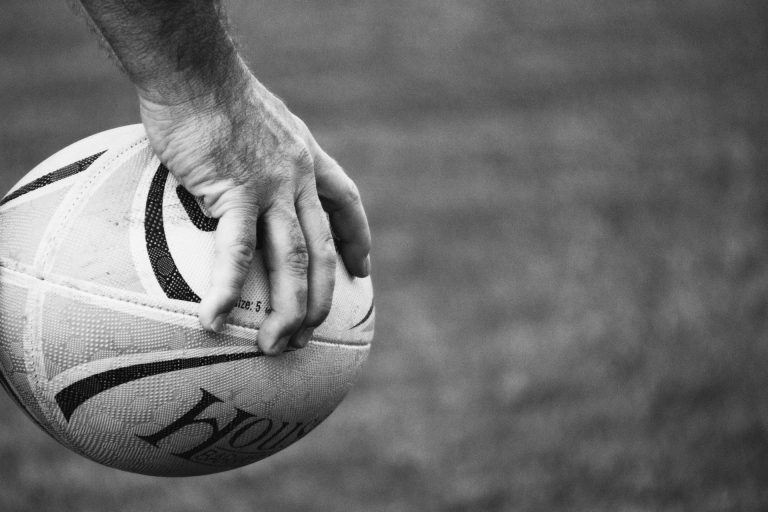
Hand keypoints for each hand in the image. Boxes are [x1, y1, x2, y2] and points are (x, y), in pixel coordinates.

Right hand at [138, 68, 370, 354]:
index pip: (346, 202)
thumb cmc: (213, 91)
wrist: (195, 69)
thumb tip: (238, 170)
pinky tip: (213, 320)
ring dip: (289, 310)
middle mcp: (297, 178)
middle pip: (323, 250)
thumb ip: (259, 150)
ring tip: (274, 346)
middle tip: (312, 334)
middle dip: (323, 298)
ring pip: (293, 261)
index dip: (358, 239)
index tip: (363, 271)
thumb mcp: (254, 117)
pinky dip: (226, 289)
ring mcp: (270, 188)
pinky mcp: (234, 192)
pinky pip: (237, 251)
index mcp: (306, 158)